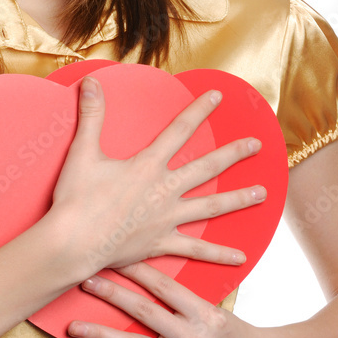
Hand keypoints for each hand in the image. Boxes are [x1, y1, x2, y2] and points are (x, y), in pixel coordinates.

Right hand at [47, 76, 266, 274]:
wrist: (73, 243)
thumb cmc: (76, 199)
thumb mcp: (82, 152)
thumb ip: (91, 115)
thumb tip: (90, 81)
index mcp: (148, 165)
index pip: (179, 130)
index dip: (199, 110)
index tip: (217, 96)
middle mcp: (165, 190)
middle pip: (207, 167)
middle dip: (234, 154)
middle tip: (257, 145)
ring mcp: (167, 218)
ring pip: (211, 206)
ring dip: (238, 199)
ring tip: (263, 194)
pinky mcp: (162, 243)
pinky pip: (196, 249)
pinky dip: (218, 253)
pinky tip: (241, 257)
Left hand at [67, 262, 266, 337]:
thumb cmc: (232, 331)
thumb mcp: (214, 307)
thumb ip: (182, 296)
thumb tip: (146, 271)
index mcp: (203, 313)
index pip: (164, 286)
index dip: (136, 270)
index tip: (113, 255)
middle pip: (143, 312)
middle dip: (111, 295)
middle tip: (85, 280)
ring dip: (100, 334)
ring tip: (74, 325)